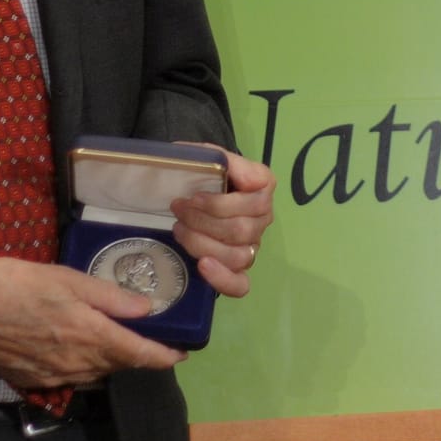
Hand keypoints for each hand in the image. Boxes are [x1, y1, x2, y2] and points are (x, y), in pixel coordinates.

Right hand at [0, 257, 183, 388]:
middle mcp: (75, 364)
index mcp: (88, 336)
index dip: (164, 356)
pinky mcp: (31, 381)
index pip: (138, 355)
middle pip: (119, 366)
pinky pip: (70, 378)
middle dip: (139, 355)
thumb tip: (148, 308)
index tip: (182, 352)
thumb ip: (109, 296)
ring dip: (113, 362)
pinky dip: (85, 366)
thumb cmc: (11, 284)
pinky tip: (80, 349)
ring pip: (96, 374)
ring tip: (120, 342)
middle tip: (153, 338)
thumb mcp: (65, 279)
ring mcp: (52, 377)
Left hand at [170, 146, 274, 297]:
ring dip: (202, 244)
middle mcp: (264, 217)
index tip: (193, 196)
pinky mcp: (238, 269)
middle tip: (177, 209)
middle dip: (202, 221)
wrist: (194, 188)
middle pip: (241, 230)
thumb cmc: (202, 171)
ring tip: (179, 229)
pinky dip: (222, 279)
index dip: (221, 204)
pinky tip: (202, 266)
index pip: (256, 201)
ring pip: (237, 256)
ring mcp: (252, 245)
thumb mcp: (206, 155)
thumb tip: (221, 167)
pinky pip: (240, 284)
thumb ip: (216, 157)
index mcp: (263, 186)